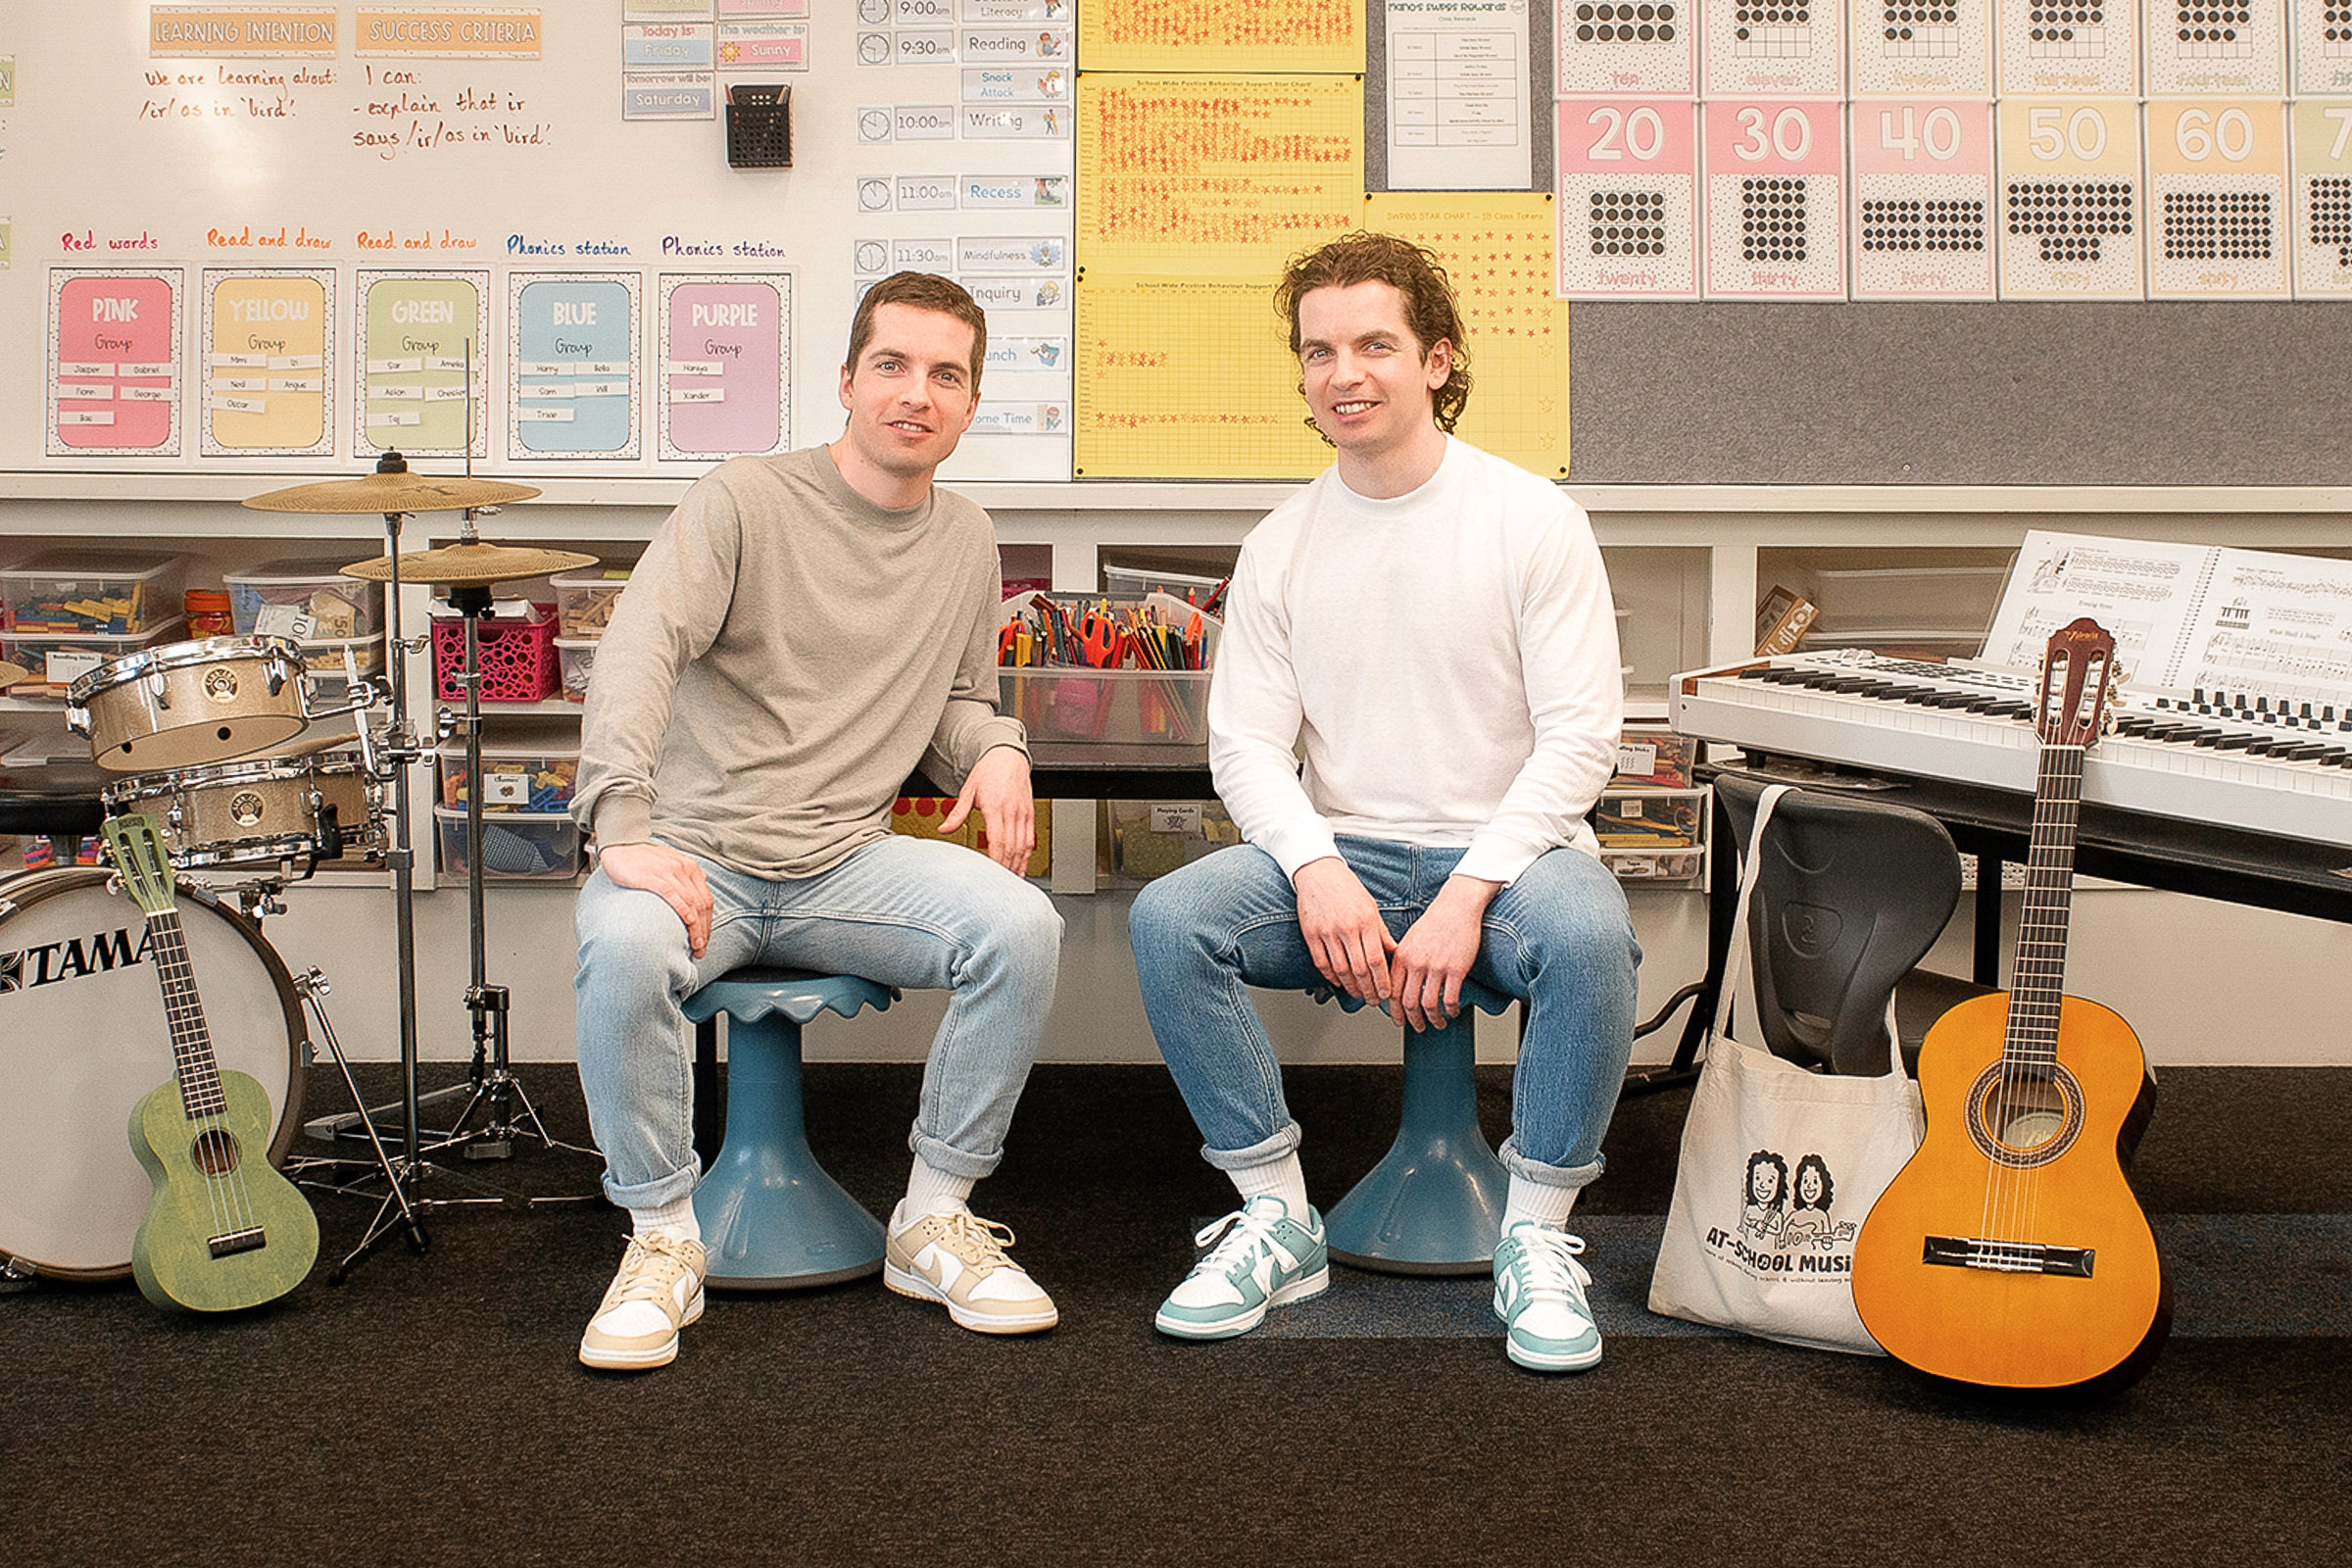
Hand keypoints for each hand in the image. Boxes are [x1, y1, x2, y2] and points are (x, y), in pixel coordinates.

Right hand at [596, 841, 713, 958]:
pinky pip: (673, 895)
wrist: (620, 846)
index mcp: (691, 868)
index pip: (706, 901)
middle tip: (701, 950)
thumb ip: (686, 875)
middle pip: (702, 905)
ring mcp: (670, 872)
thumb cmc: (643, 859)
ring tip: (695, 945)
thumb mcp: (670, 864)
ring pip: (691, 903)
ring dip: (696, 928)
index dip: (708, 924)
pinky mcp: (654, 876)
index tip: (705, 941)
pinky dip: (683, 910)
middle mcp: (685, 869)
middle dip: (704, 931)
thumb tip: (701, 885)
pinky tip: (687, 923)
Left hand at [940, 744, 1034, 874]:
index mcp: (995, 807)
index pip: (997, 840)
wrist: (1007, 755)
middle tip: (999, 884)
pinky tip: (1021, 865)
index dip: (995, 860)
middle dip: (1006, 867)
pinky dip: (1027, 855)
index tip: (991, 874)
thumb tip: (944, 828)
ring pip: (1023, 846)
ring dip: (1018, 864)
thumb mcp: (968, 790)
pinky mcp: (1030, 814)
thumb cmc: (988, 771)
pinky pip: (1030, 839)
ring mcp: (1023, 813)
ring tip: (1011, 880)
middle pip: (1011, 847)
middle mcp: (1011, 811)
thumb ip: (957, 813)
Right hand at [1292, 857, 1393, 1005]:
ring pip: (1340, 970)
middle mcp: (1347, 928)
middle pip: (1359, 969)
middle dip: (1369, 989)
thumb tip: (1395, 953)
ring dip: (1351, 986)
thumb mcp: (1371, 908)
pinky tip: (1339, 982)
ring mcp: (1327, 932)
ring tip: (1358, 994)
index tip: (1386, 993)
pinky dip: (1331, 977)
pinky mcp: (1311, 934)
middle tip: (1373, 1000)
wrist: (1318, 872)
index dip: (1382, 981)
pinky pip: (1322, 963)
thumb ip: (1382, 933)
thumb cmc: (1347, 888)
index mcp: (1366, 921)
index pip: (1376, 960)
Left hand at [1388, 874, 1498, 1031]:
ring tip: (1437, 1024)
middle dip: (1410, 1020)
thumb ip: (1402, 959)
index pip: (1391, 991)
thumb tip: (1397, 980)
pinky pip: (1450, 999)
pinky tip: (1453, 1012)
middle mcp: (1416, 963)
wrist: (1457, 906)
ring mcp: (1436, 967)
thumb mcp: (1410, 939)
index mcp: (1402, 956)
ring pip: (1428, 1005)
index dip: (1393, 1010)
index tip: (1397, 1018)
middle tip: (1415, 1027)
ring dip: (1432, 1020)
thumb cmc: (1435, 921)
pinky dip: (1451, 1010)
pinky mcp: (1455, 969)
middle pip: (1407, 1002)